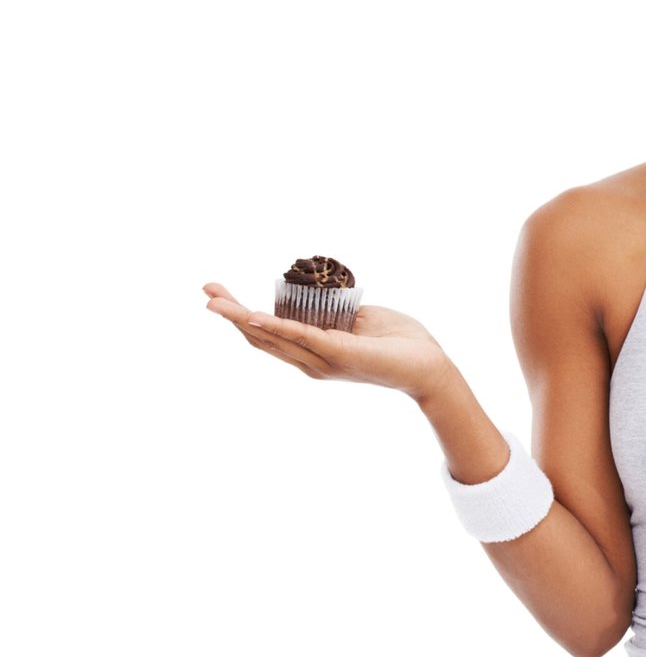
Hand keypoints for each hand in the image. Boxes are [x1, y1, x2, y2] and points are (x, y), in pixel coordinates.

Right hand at [202, 281, 456, 401]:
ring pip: (273, 338)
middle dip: (230, 315)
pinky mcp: (339, 353)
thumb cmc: (400, 343)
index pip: (269, 335)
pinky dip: (276, 326)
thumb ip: (336, 315)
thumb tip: (323, 298)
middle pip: (261, 338)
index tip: (216, 293)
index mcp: (315, 352)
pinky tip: (254, 316)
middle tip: (205, 291)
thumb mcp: (361, 321)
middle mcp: (312, 361)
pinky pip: (302, 337)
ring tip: (216, 303)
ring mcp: (323, 360)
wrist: (429, 365)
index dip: (241, 316)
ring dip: (242, 318)